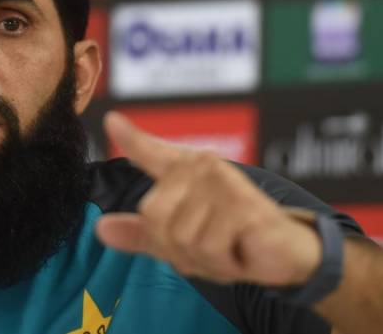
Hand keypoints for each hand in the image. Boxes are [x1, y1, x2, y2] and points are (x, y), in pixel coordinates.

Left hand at [95, 112, 322, 285]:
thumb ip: (141, 233)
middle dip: (178, 249)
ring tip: (230, 246)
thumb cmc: (230, 240)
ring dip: (207, 258)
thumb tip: (100, 228)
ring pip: (184, 238)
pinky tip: (243, 250)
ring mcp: (221, 183)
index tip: (112, 121)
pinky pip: (211, 247)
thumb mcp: (179, 242)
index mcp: (183, 172)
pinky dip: (226, 262)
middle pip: (155, 218)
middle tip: (211, 244)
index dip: (131, 139)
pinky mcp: (242, 204)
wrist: (282, 254)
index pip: (151, 153)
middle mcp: (201, 168)